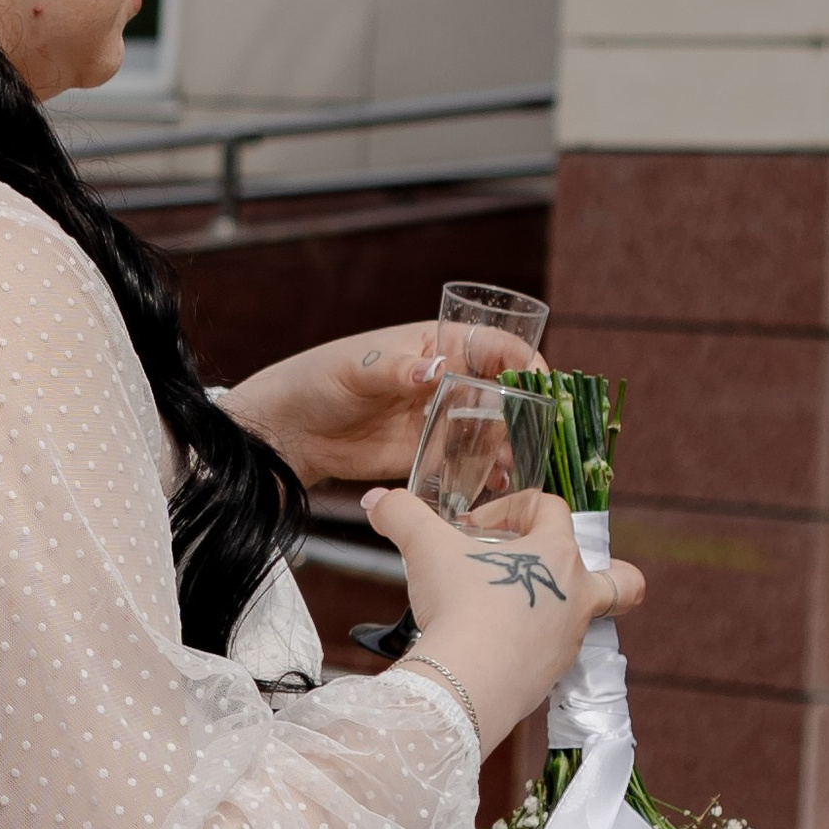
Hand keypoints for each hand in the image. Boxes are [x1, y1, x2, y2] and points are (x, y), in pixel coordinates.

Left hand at [226, 314, 538, 487]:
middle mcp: (447, 380)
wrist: (287, 429)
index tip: (541, 382)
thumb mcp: (355, 369)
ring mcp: (441, 418)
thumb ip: (396, 370)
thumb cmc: (316, 381)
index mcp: (435, 344)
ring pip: (493, 429)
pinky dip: (487, 472)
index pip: (495, 344)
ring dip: (511, 446)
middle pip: (504, 390)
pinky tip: (495, 484)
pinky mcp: (430, 453)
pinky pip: (468, 461)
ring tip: (516, 467)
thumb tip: (436, 368)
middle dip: (527, 409)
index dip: (523, 360)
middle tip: (537, 434)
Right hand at [359, 485, 642, 747]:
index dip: (511, 508)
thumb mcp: (424, 547)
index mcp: (557, 555)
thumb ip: (401, 515)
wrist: (467, 681)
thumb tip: (375, 500)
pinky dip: (526, 647)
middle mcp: (576, 597)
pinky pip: (549, 655)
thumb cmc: (460, 604)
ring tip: (496, 609)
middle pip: (621, 581)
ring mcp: (568, 641)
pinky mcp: (550, 677)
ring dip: (547, 608)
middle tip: (549, 572)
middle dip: (603, 571)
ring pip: (581, 621)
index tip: (470, 529)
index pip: (551, 509)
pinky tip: (485, 645)